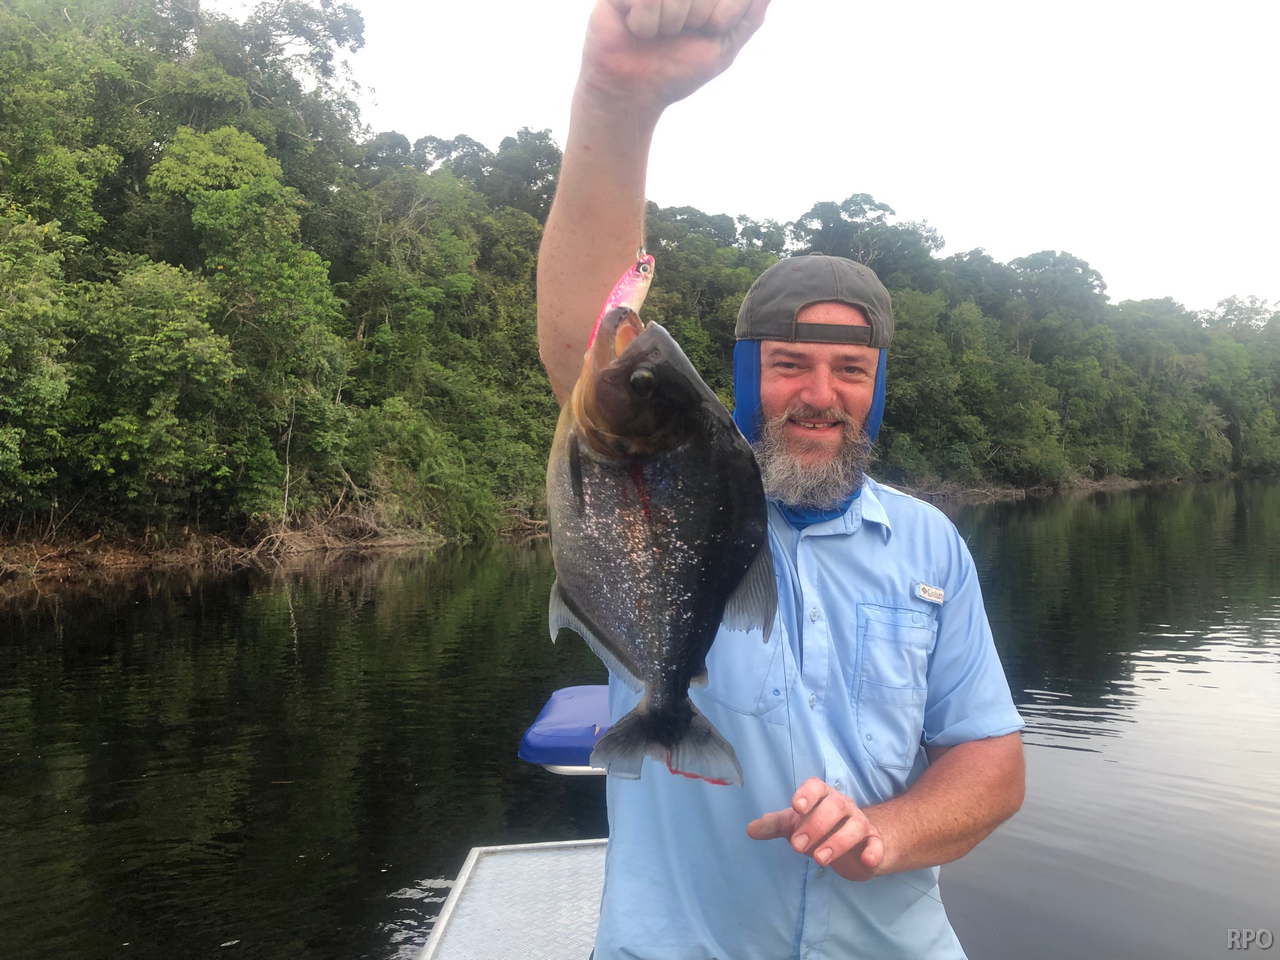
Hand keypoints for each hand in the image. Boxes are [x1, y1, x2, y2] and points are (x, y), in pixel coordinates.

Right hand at [580, 0, 770, 111]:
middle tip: (675, 35)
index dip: (722, 17)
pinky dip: (645, 24)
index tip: (709, 32)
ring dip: (669, 25)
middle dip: (696, 21)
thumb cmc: (676, 70)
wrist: (633, 94)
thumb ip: (748, 17)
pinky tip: (636, 30)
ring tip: (655, 34)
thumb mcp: (723, 47)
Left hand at [746, 778, 886, 881]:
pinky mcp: (874, 843)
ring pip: (855, 826)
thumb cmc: (820, 829)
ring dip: (837, 842)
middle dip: (815, 825)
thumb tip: (750, 830)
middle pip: (835, 806)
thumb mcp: (795, 826)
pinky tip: (866, 860)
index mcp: (823, 797)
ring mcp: (861, 824)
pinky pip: (877, 844)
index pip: (817, 786)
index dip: (807, 795)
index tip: (796, 808)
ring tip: (819, 860)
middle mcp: (843, 806)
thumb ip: (775, 826)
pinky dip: (874, 851)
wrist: (856, 846)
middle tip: (797, 846)